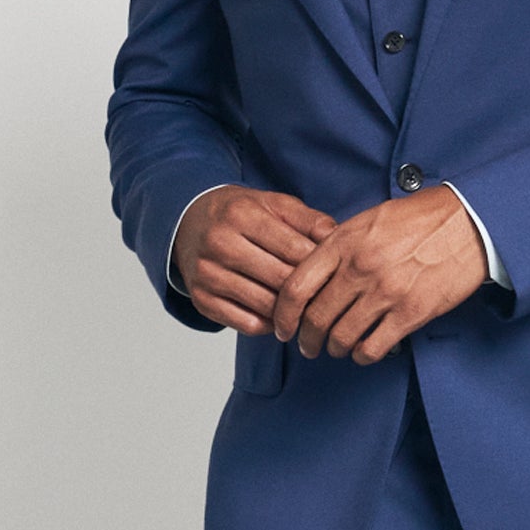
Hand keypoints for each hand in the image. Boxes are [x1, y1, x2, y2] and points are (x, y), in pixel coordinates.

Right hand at [173, 186, 337, 334]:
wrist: (189, 222)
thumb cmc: (242, 214)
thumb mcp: (275, 204)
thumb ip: (310, 220)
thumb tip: (340, 239)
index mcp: (243, 216)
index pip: (295, 250)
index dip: (322, 265)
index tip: (339, 274)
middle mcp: (220, 244)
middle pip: (282, 280)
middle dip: (311, 291)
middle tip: (331, 298)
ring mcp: (208, 275)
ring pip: (266, 306)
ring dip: (293, 312)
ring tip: (310, 309)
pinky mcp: (201, 300)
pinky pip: (247, 324)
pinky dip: (270, 325)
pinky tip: (281, 316)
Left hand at [271, 184, 487, 364]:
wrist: (467, 222)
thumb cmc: (419, 218)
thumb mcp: (368, 220)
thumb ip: (338, 245)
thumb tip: (310, 271)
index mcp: (344, 242)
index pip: (296, 288)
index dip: (283, 314)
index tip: (284, 326)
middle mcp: (360, 268)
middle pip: (316, 318)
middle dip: (306, 339)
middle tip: (307, 346)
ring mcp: (386, 292)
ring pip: (341, 337)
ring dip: (334, 349)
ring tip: (336, 348)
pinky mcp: (411, 312)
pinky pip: (373, 347)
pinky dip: (362, 356)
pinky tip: (363, 351)